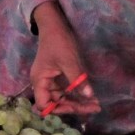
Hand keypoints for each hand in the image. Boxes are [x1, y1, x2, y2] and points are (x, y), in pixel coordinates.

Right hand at [30, 2, 100, 116]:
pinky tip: (89, 96)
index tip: (76, 107)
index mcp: (39, 81)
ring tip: (95, 104)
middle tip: (94, 107)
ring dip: (77, 102)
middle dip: (74, 107)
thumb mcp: (69, 61)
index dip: (59, 109)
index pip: (44, 105)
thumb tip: (89, 96)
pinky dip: (77, 94)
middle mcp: (43, 83)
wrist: (55, 25)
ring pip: (62, 98)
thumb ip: (78, 80)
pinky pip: (66, 90)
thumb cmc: (58, 41)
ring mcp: (50, 80)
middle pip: (56, 103)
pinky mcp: (57, 76)